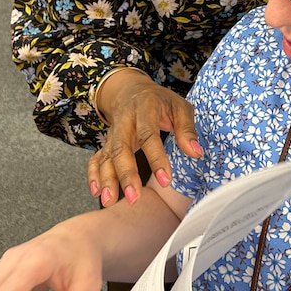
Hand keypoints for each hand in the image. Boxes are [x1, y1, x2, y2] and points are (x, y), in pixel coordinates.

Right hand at [88, 73, 201, 205]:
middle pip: (121, 148)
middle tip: (133, 197)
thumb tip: (196, 153)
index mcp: (145, 109)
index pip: (148, 135)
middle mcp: (124, 121)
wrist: (132, 90)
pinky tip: (97, 192)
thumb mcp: (179, 107)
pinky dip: (94, 175)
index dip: (156, 158)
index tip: (165, 181)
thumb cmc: (159, 101)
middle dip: (126, 174)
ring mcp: (113, 133)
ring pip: (106, 156)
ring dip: (107, 179)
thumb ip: (187, 129)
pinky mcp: (106, 142)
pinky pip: (96, 158)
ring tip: (109, 201)